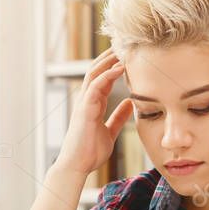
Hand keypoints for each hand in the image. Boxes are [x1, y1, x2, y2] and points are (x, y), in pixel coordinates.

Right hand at [54, 48, 133, 176]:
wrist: (77, 165)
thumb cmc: (90, 151)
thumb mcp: (109, 131)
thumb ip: (118, 117)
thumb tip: (130, 105)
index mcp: (93, 104)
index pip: (104, 78)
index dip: (114, 65)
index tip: (128, 55)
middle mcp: (87, 99)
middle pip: (97, 70)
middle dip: (110, 56)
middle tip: (125, 43)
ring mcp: (84, 103)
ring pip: (94, 73)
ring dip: (108, 60)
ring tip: (123, 48)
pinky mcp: (84, 109)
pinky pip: (95, 86)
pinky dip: (107, 75)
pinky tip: (120, 67)